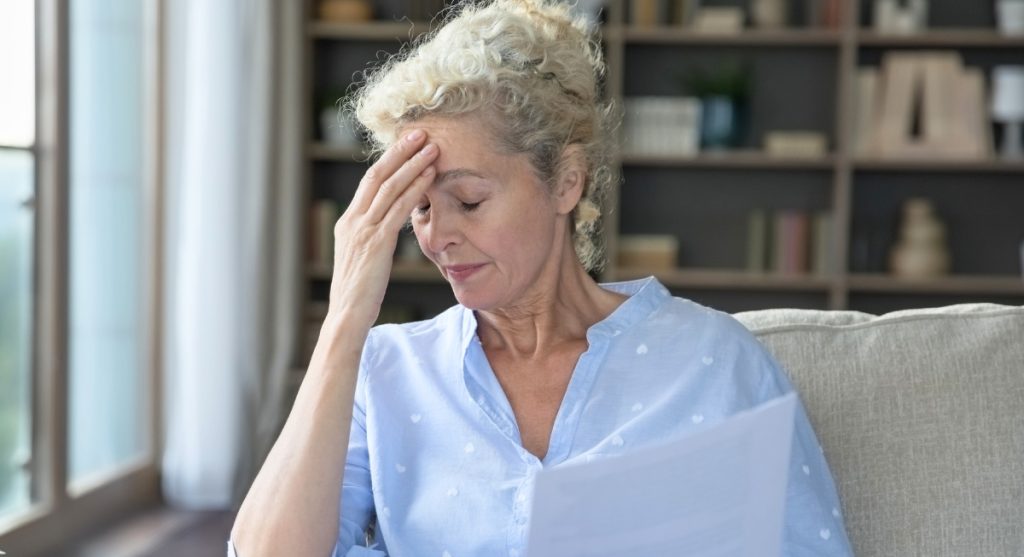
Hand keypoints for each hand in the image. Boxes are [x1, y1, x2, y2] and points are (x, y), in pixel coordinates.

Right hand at [326, 129, 437, 327]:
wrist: (346, 317)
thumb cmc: (359, 294)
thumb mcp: (363, 259)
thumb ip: (373, 238)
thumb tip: (388, 226)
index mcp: (347, 223)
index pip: (369, 183)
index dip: (389, 161)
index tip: (406, 144)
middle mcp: (352, 221)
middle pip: (377, 175)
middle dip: (399, 151)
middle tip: (420, 132)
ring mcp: (362, 230)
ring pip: (389, 187)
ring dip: (412, 163)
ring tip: (432, 146)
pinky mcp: (376, 242)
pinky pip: (398, 208)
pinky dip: (415, 188)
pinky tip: (430, 176)